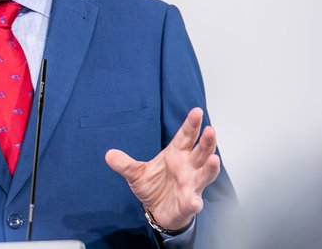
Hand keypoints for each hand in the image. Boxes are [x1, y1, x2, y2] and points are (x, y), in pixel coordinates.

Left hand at [104, 107, 220, 230]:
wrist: (158, 211)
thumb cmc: (154, 187)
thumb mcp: (135, 173)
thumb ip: (124, 163)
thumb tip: (108, 154)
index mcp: (176, 154)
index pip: (186, 136)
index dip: (192, 124)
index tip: (197, 111)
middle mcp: (188, 167)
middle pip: (201, 151)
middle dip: (207, 141)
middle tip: (210, 130)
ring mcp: (191, 184)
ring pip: (205, 174)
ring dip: (210, 167)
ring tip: (214, 159)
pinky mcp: (189, 202)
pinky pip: (194, 201)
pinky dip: (194, 201)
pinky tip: (195, 202)